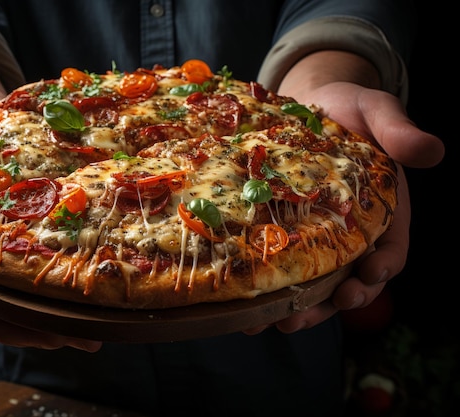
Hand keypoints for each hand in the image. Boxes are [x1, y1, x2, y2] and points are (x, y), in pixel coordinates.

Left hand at [245, 81, 443, 333]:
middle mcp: (353, 233)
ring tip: (271, 321)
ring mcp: (319, 238)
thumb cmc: (349, 109)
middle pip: (350, 280)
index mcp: (383, 212)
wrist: (308, 102)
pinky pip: (283, 268)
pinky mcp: (287, 233)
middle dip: (331, 302)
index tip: (368, 274)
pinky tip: (246, 304)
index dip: (381, 268)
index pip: (391, 252)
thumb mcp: (376, 111)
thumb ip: (399, 130)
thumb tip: (431, 151)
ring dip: (297, 307)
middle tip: (305, 315)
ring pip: (315, 284)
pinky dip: (270, 289)